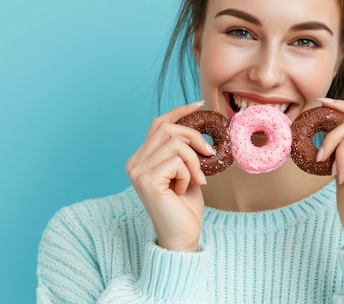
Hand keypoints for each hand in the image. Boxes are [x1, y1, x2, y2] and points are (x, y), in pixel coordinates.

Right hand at [126, 101, 212, 251]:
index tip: (200, 106)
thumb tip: (198, 125)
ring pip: (174, 143)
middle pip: (167, 128)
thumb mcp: (187, 171)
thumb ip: (184, 151)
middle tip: (209, 154)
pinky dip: (189, 173)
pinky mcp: (147, 180)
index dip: (179, 112)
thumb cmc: (185, 207)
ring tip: (197, 179)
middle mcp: (134, 162)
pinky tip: (184, 190)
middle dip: (194, 136)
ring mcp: (137, 170)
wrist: (182, 237)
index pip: (158, 124)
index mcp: (141, 158)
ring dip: (194, 160)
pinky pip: (177, 161)